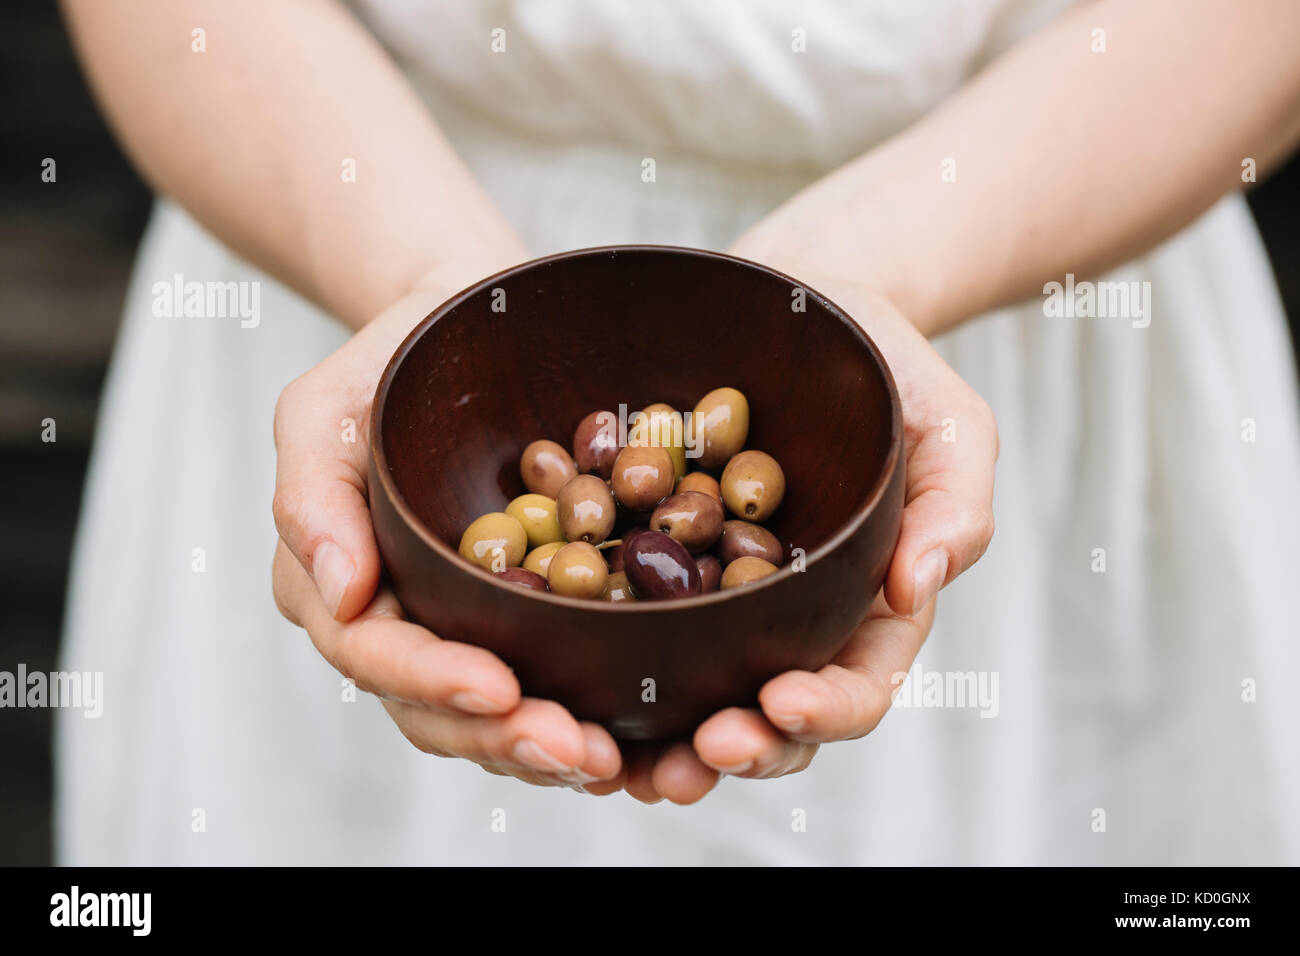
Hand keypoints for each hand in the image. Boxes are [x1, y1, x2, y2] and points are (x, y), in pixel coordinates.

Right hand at [271, 252, 623, 788]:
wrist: (473, 328)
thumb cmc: (392, 362)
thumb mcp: (326, 406)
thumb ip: (312, 494)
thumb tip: (342, 595)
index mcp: (341, 584)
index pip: (375, 652)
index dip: (433, 680)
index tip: (500, 687)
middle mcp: (402, 622)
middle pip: (440, 708)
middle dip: (506, 737)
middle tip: (579, 752)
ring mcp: (469, 625)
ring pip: (500, 714)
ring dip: (555, 748)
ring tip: (615, 763)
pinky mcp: (533, 615)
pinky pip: (557, 676)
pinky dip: (595, 712)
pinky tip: (645, 735)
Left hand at [627, 230, 998, 802]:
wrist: (794, 303)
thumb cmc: (884, 365)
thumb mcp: (947, 422)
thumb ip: (956, 503)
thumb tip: (920, 584)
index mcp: (866, 604)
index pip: (859, 680)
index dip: (828, 709)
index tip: (783, 703)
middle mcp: (788, 617)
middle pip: (770, 711)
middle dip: (741, 746)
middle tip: (700, 751)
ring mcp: (716, 594)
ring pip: (691, 688)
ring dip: (661, 738)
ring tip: (627, 760)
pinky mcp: (651, 557)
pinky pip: (621, 617)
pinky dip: (596, 660)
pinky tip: (562, 679)